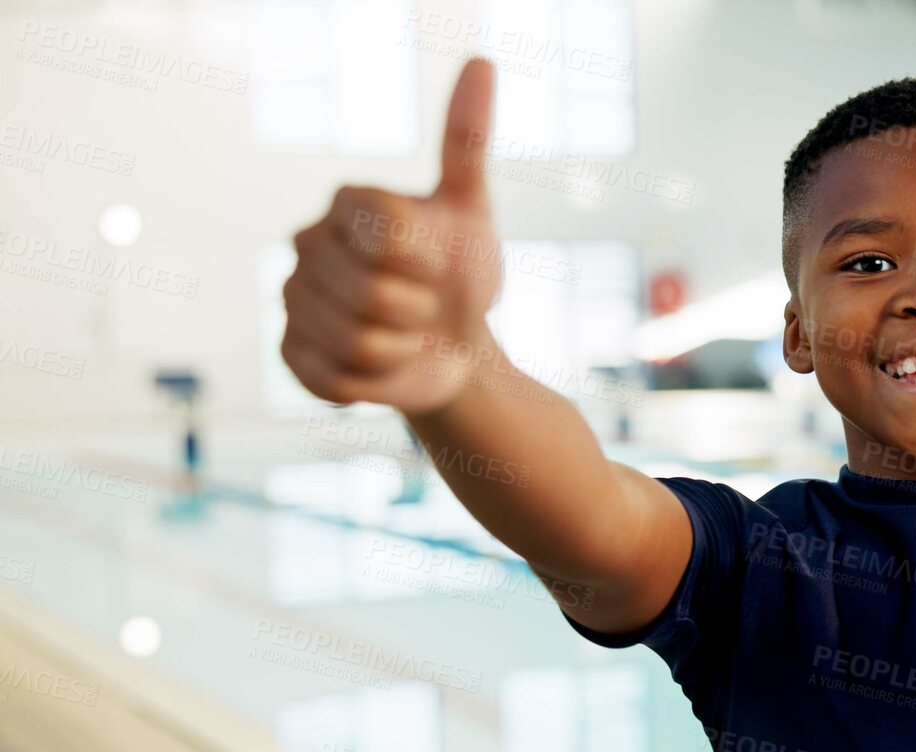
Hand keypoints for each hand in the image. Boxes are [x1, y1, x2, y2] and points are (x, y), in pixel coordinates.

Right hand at [281, 58, 501, 413]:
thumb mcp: (474, 210)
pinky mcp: (289, 354)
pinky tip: (382, 364)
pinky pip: (337, 379)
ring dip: (402, 348)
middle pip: (370, 292)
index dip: (425, 258)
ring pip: (357, 340)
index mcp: (346, 203)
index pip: (386, 231)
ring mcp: (291, 299)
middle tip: (423, 305)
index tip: (437, 261)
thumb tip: (482, 61)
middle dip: (418, 308)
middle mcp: (307, 244)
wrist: (456, 348)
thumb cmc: (463, 274)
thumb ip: (467, 140)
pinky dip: (377, 383)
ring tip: (405, 334)